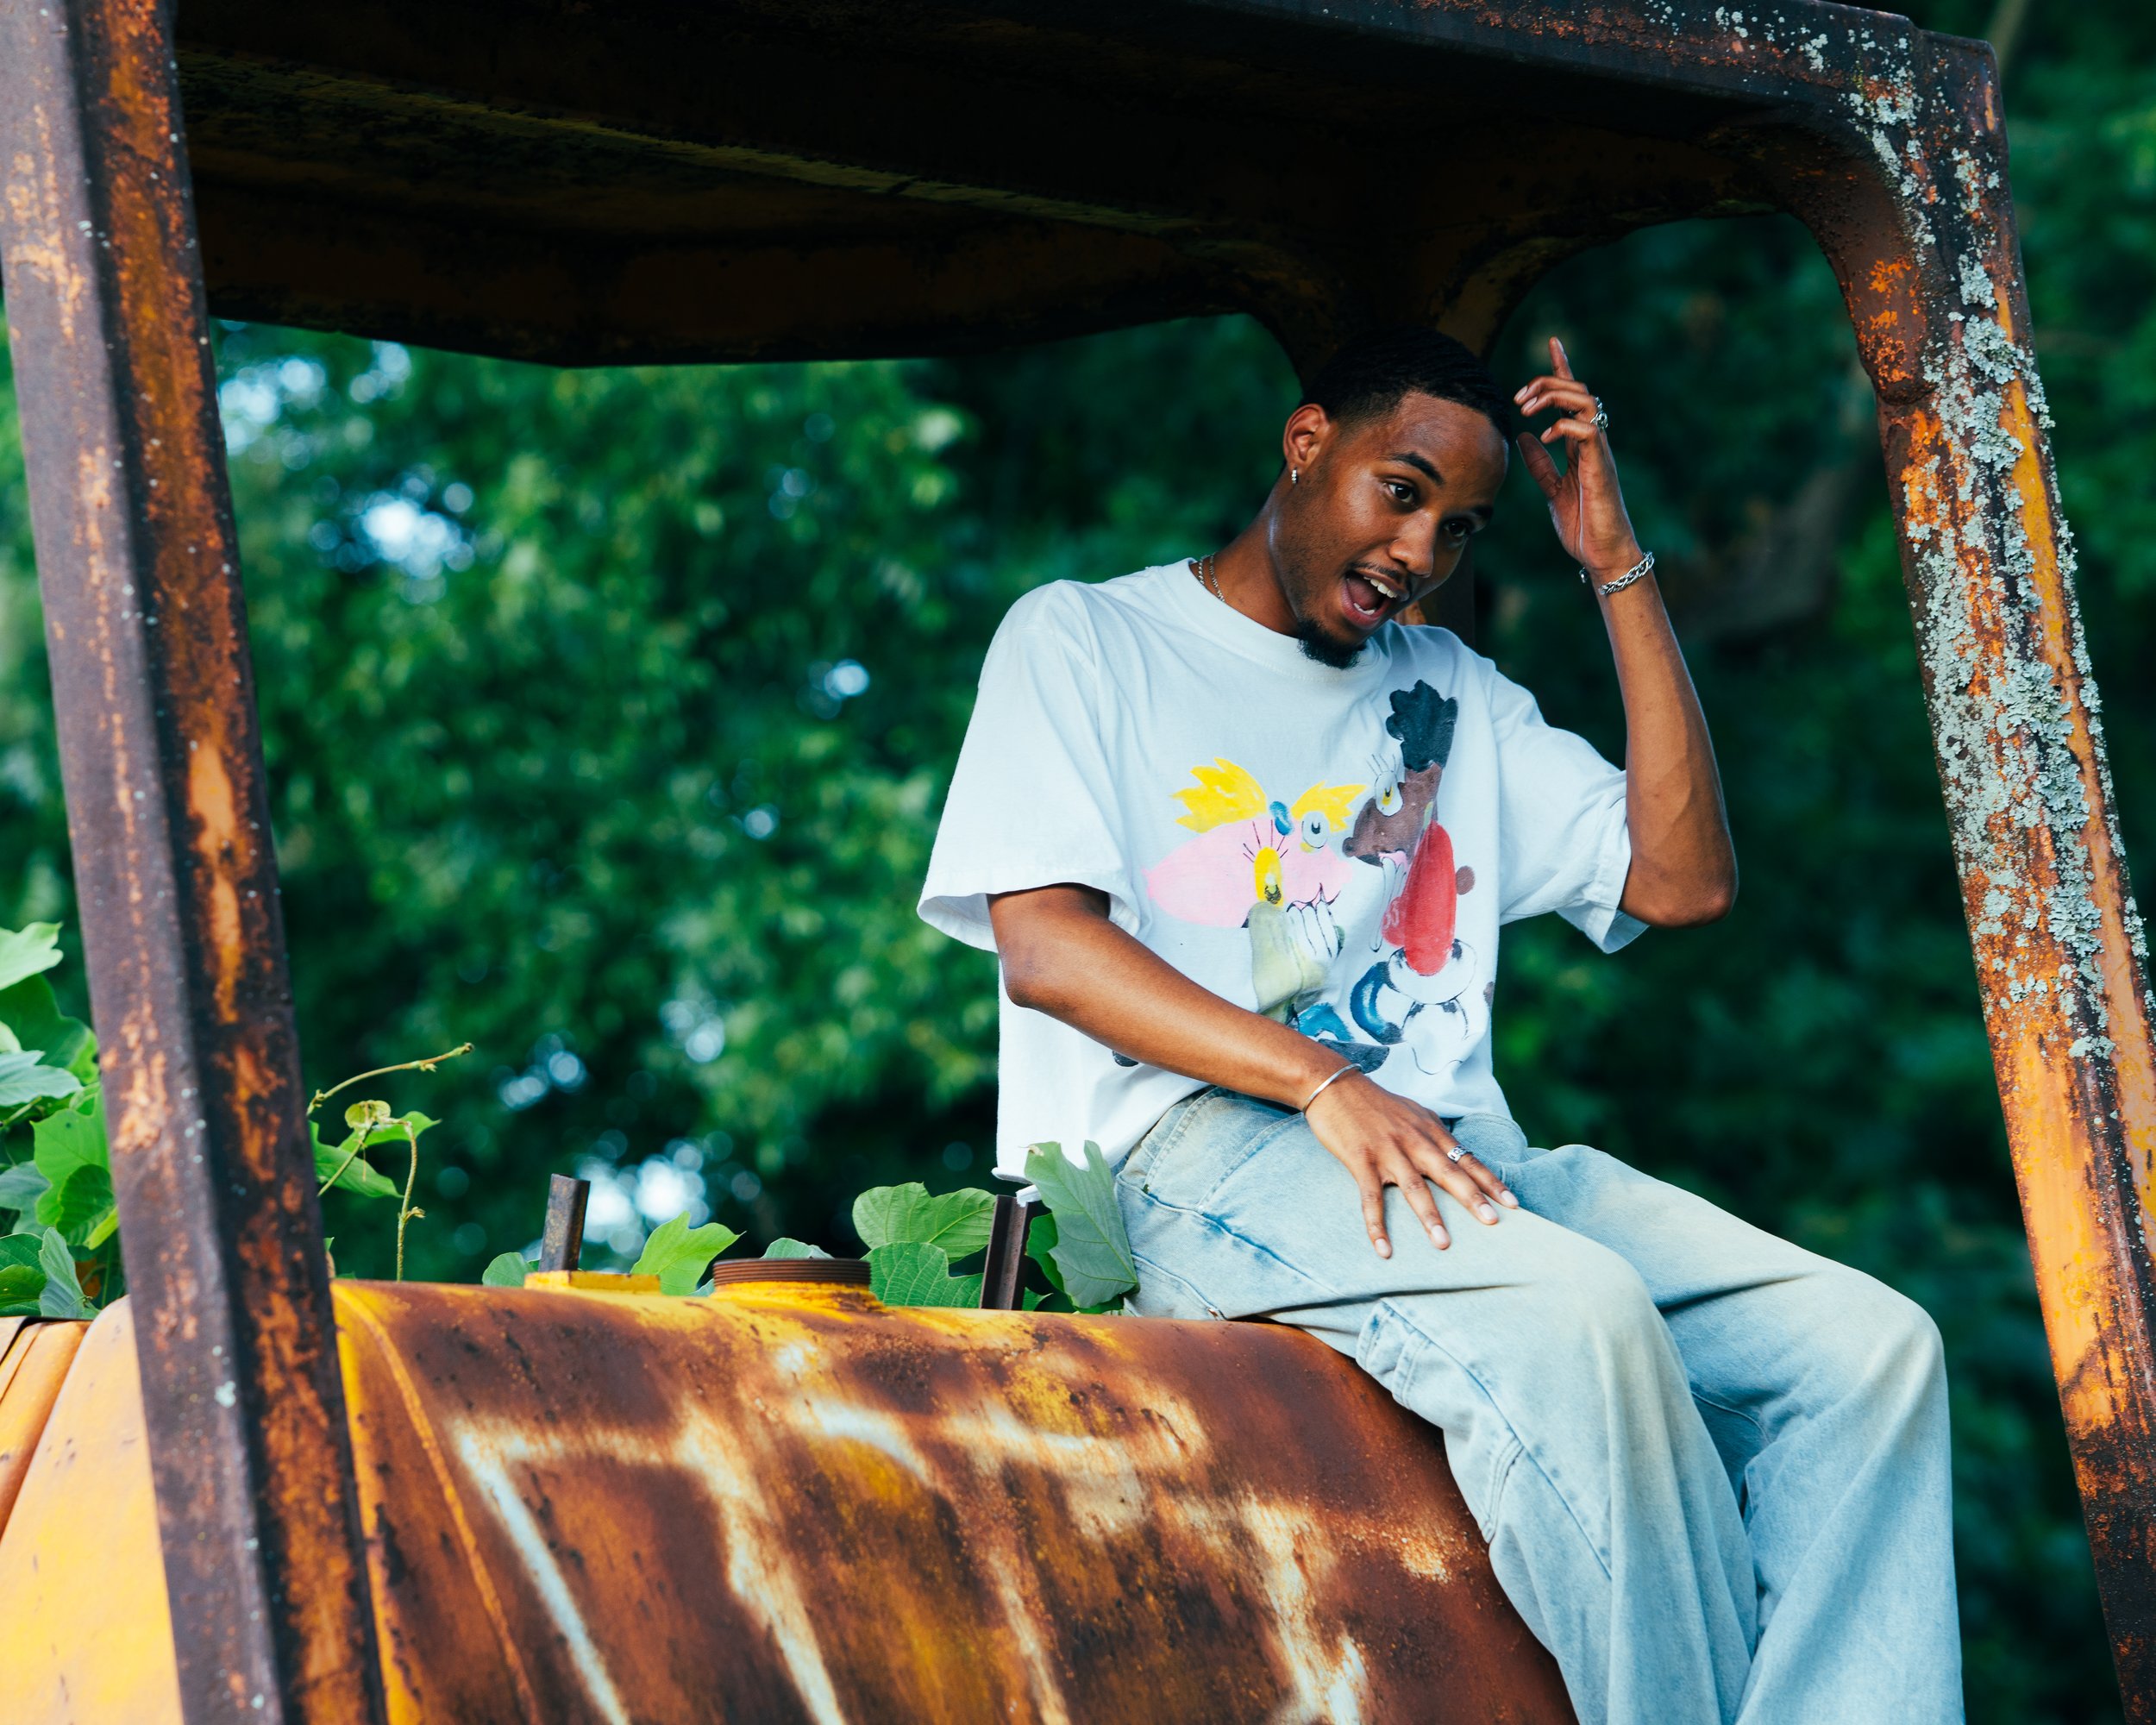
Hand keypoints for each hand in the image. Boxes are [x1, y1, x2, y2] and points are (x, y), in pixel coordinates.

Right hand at [1304, 1070, 1518, 1256]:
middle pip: (1448, 1173)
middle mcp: (1414, 1141)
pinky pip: (1370, 1198)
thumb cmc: (1374, 1102)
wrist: (1335, 1086)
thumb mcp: (1412, 1111)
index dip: (1490, 1181)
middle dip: (1472, 1198)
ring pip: (1414, 1188)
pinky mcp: (1361, 1160)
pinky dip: (1377, 1225)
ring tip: (1443, 1243)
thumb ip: (1433, 1131)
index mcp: (1429, 1130)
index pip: (1467, 1158)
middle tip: (1492, 1222)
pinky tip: (1384, 1248)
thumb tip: (1455, 1150)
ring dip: (1429, 1217)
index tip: (1512, 1203)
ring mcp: (1388, 1151)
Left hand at [1514, 336, 1643, 579]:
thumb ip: (1539, 464)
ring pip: (1585, 401)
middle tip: (1519, 397)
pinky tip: (1544, 437)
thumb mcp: (1552, 490)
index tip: (1553, 342)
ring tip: (1528, 409)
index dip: (1563, 368)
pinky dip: (1563, 426)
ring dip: (1554, 396)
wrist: (1602, 554)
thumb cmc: (1582, 525)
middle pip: (1577, 390)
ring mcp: (1598, 451)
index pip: (1572, 397)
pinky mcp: (1600, 465)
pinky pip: (1587, 430)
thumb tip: (1522, 437)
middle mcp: (1592, 441)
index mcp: (1580, 444)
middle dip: (1548, 381)